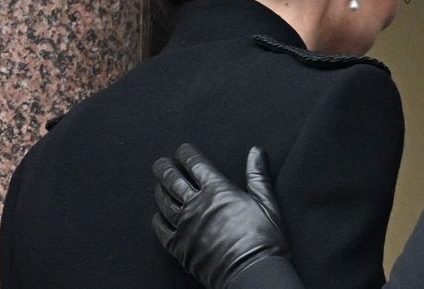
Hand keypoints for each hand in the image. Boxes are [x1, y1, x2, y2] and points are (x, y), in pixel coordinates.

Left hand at [152, 144, 289, 288]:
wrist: (251, 272)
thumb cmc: (263, 239)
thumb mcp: (266, 202)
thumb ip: (258, 174)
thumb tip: (256, 151)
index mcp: (218, 191)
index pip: (196, 166)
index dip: (187, 155)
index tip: (182, 150)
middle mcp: (197, 205)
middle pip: (174, 181)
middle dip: (166, 169)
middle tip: (160, 162)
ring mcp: (185, 226)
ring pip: (165, 203)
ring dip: (159, 190)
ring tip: (157, 184)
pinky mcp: (179, 247)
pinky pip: (161, 230)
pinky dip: (157, 219)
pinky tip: (157, 215)